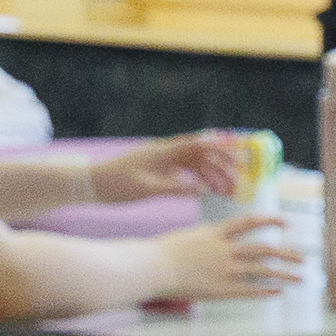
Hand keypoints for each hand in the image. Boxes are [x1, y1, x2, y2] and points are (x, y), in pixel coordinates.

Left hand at [95, 131, 249, 203]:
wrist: (92, 184)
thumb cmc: (117, 185)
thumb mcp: (148, 189)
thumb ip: (177, 189)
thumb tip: (203, 191)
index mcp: (164, 152)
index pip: (199, 144)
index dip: (223, 145)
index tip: (243, 148)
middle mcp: (166, 152)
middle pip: (201, 154)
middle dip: (223, 165)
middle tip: (240, 179)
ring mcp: (163, 160)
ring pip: (196, 165)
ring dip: (213, 176)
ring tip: (228, 191)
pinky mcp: (159, 169)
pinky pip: (186, 172)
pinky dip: (199, 180)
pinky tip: (209, 191)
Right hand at [151, 214, 298, 300]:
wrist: (152, 267)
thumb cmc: (162, 251)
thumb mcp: (188, 236)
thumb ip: (208, 238)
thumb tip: (219, 240)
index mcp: (216, 233)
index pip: (249, 222)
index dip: (270, 221)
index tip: (286, 222)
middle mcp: (225, 249)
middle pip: (264, 249)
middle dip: (286, 253)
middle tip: (303, 257)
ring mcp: (225, 270)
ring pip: (263, 271)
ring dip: (284, 275)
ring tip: (301, 278)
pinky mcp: (222, 289)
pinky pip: (250, 290)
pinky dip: (266, 291)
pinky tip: (279, 293)